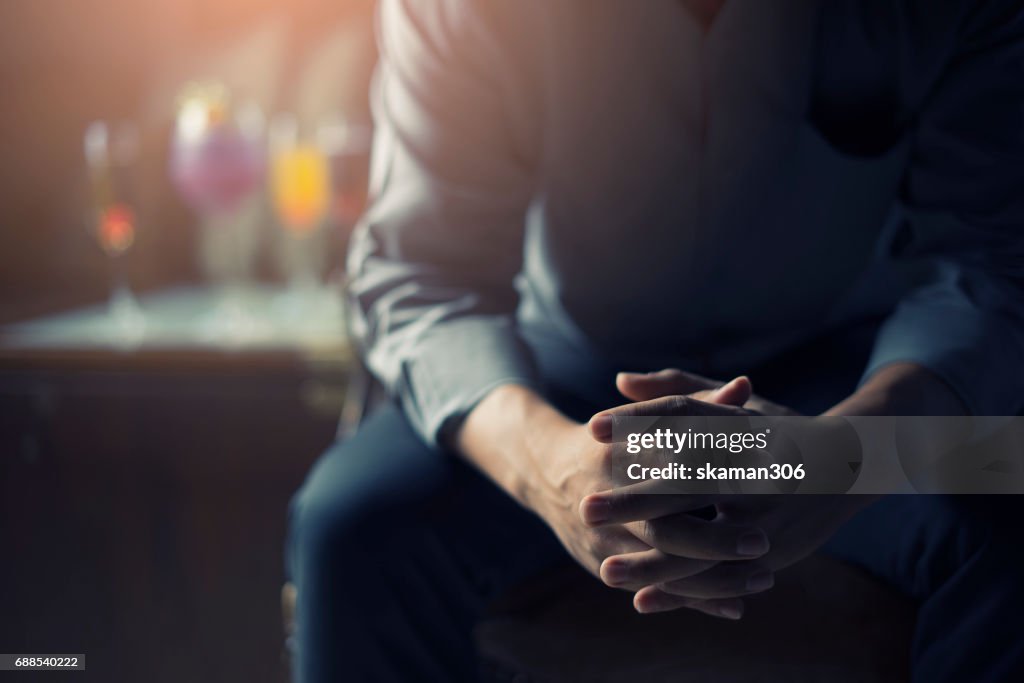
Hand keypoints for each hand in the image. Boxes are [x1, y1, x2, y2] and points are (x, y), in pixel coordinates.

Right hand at [456, 384, 771, 617]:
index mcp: (618, 453)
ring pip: (661, 565)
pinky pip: (654, 589)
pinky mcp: (604, 564)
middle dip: (713, 538)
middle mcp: (606, 498)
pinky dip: (694, 600)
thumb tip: (744, 387)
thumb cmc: (613, 438)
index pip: (666, 467)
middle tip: (761, 541)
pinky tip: (736, 607)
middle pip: (664, 525)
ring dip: (712, 578)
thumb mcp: (647, 418)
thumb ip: (697, 404)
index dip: (712, 476)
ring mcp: (603, 537)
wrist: (544, 471)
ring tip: (763, 579)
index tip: (758, 483)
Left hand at [586, 368, 868, 614]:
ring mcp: (764, 515)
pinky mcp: (771, 554)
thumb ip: (675, 392)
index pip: (681, 418)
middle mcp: (752, 471)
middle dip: (634, 500)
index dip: (635, 423)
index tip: (591, 428)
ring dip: (652, 561)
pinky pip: (721, 576)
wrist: (848, 468)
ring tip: (605, 569)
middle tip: (585, 508)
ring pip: (702, 544)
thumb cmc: (773, 433)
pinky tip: (642, 600)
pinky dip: (683, 592)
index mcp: (738, 430)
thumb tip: (619, 379)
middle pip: (687, 486)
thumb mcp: (730, 409)